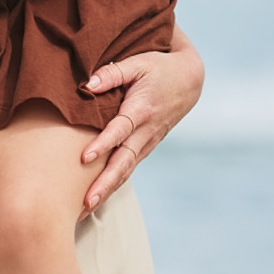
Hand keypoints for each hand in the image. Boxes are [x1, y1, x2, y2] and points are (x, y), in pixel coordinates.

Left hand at [79, 36, 203, 209]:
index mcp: (142, 110)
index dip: (103, 144)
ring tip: (84, 209)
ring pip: (126, 171)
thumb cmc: (159, 68)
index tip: (84, 158)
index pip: (120, 131)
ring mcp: (148, 142)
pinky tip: (96, 199)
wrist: (189, 80)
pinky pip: (129, 168)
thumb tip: (87, 84)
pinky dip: (113, 185)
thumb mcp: (138, 63)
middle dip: (104, 183)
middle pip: (123, 162)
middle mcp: (146, 131)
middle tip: (86, 202)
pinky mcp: (146, 147)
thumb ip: (112, 73)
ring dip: (106, 190)